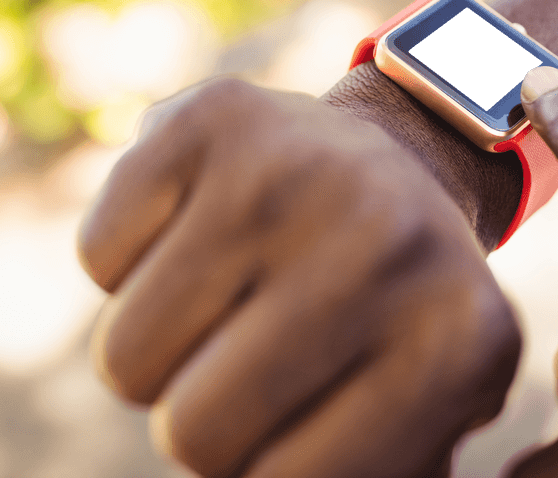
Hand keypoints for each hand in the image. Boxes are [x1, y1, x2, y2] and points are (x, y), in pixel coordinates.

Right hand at [78, 77, 521, 477]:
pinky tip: (202, 228)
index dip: (264, 474)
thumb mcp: (424, 410)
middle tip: (253, 359)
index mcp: (458, 344)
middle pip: (193, 435)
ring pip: (125, 359)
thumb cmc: (390, 309)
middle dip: (202, 420)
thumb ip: (372, 474)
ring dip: (159, 351)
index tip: (297, 425)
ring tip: (232, 294)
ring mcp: (296, 167)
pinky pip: (98, 258)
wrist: (391, 159)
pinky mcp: (213, 116)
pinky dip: (130, 263)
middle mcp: (389, 242)